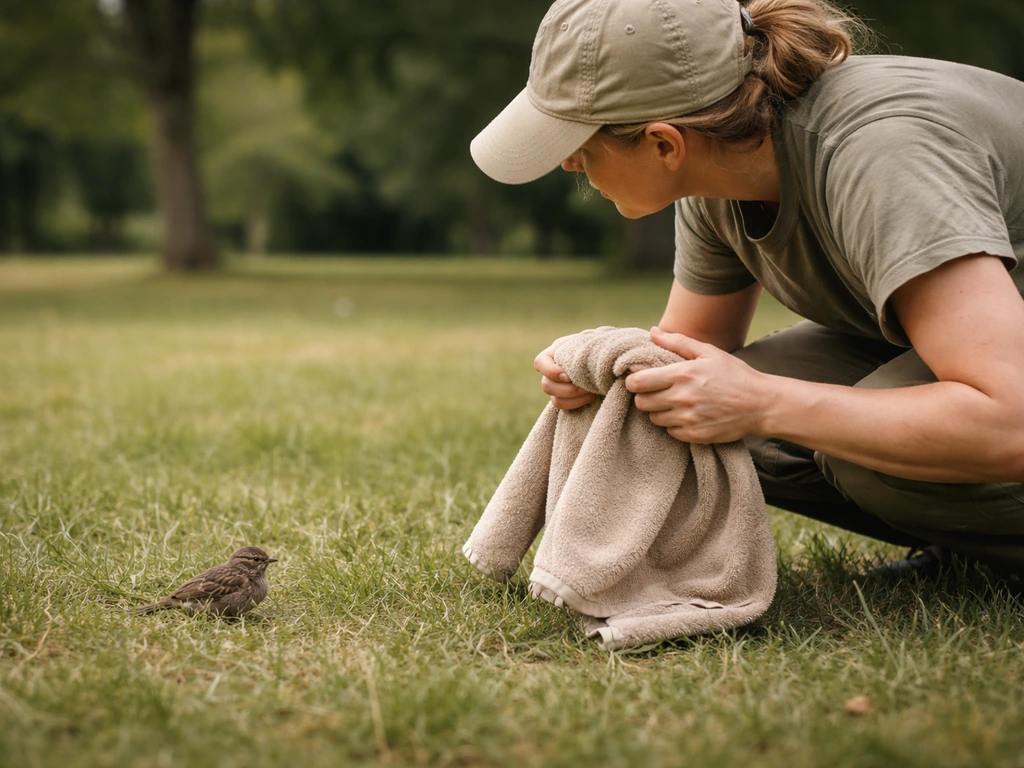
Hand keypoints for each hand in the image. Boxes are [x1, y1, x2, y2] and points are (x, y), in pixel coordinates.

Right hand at [534, 335, 596, 409]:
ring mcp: (558, 388)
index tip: (568, 376)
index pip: (540, 363)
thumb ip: (586, 341)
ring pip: (556, 400)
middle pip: (546, 385)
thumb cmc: (598, 345)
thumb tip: (588, 344)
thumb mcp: (591, 339)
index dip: (551, 372)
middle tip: (587, 385)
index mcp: (554, 353)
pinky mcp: (567, 399)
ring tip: (592, 391)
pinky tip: (593, 396)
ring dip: (575, 398)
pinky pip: (565, 408)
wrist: (607, 360)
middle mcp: (552, 372)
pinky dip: (578, 404)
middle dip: (568, 388)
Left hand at [625, 327, 771, 442]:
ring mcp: (688, 419)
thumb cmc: (735, 375)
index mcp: (682, 375)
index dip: (634, 382)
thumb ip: (678, 342)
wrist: (761, 404)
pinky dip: (674, 426)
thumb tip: (653, 332)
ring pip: (654, 419)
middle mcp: (682, 398)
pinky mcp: (695, 436)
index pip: (638, 383)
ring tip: (675, 403)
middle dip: (645, 397)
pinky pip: (670, 433)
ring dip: (660, 411)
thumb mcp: (709, 352)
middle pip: (642, 403)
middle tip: (657, 392)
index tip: (639, 380)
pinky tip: (687, 416)